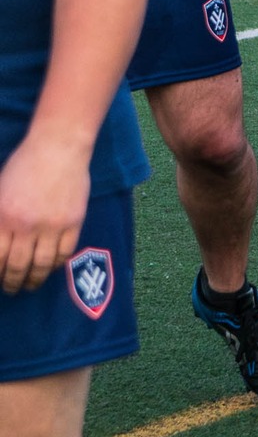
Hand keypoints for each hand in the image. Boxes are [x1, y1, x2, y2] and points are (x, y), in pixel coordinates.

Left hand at [0, 131, 89, 293]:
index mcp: (4, 216)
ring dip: (34, 280)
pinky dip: (55, 265)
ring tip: (30, 285)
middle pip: (17, 266)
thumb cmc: (23, 165)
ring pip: (41, 265)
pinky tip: (50, 267)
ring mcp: (52, 226)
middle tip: (11, 289)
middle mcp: (26, 225)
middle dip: (12, 282)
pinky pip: (64, 253)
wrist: (58, 147)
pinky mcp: (73, 223)